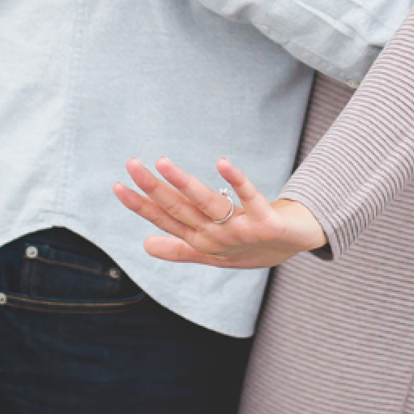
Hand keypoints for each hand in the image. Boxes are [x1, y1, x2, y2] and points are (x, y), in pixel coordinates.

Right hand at [113, 156, 327, 269]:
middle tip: (132, 164)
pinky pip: (250, 198)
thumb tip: (145, 245)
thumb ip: (180, 247)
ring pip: (208, 204)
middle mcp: (217, 237)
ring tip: (163, 163)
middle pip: (181, 209)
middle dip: (154, 188)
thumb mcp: (212, 251)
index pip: (165, 220)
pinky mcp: (266, 222)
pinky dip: (237, 181)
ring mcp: (241, 230)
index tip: (118, 185)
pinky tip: (222, 162)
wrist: (295, 245)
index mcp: (201, 240)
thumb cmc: (251, 246)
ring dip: (185, 184)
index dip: (142, 205)